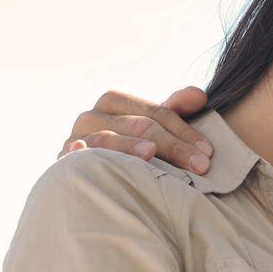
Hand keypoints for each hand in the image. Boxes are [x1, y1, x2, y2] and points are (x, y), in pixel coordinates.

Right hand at [57, 86, 213, 174]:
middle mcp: (92, 116)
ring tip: (151, 154)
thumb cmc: (129, 152)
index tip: (208, 153)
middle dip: (172, 145)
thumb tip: (200, 95)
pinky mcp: (64, 161)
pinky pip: (74, 157)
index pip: (156, 112)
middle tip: (199, 166)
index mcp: (114, 102)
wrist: (89, 176)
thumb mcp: (151, 130)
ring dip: (131, 146)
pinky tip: (83, 151)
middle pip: (139, 125)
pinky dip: (78, 152)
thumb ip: (174, 110)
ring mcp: (76, 137)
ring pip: (107, 138)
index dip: (185, 131)